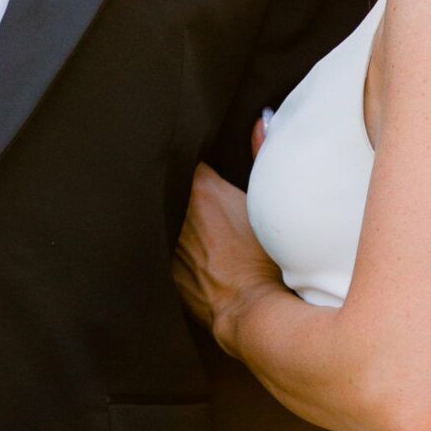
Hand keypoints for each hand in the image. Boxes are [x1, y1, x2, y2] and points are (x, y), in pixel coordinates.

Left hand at [174, 161, 280, 357]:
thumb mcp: (267, 204)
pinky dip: (174, 248)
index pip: (189, 161)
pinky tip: (193, 255)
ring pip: (166, 219)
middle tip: (203, 202)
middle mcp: (177, 213)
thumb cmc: (264, 258)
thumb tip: (261, 121)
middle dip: (184, 190)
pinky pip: (163, 249)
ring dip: (177, 220)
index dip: (196, 162)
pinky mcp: (163, 269)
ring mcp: (166, 243)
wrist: (250, 309)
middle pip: (174, 189)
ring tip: (199, 230)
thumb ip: (260, 156)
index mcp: (201, 190)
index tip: (206, 167)